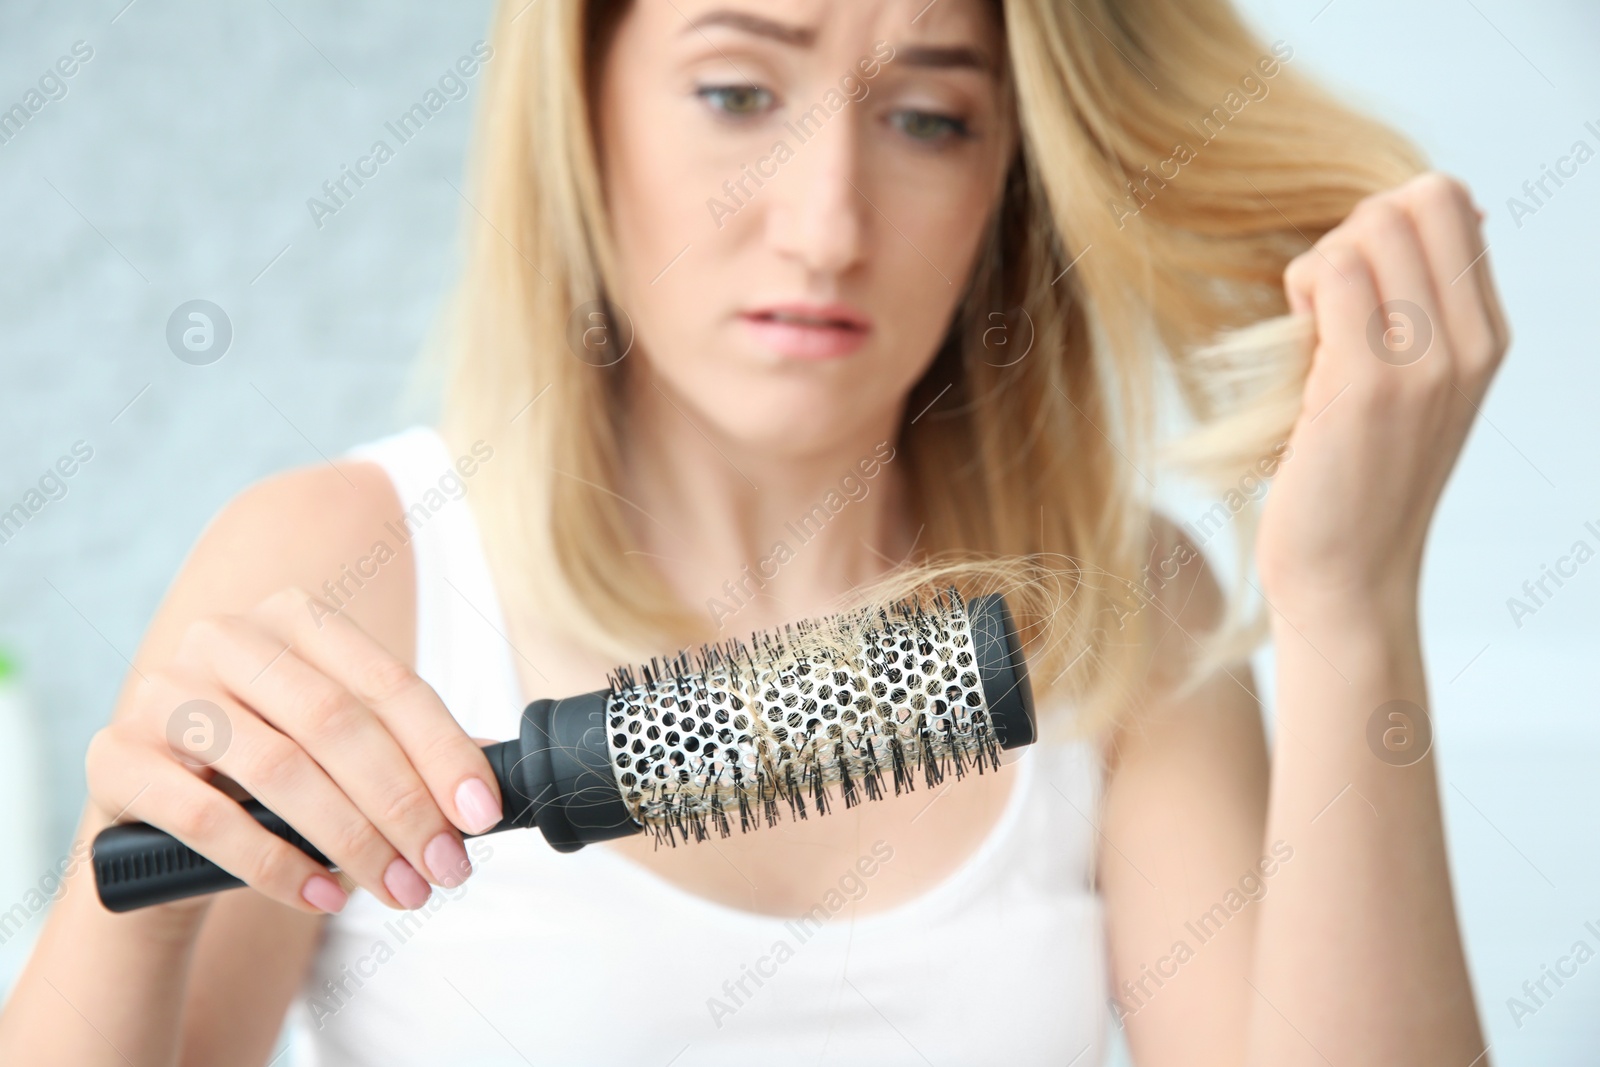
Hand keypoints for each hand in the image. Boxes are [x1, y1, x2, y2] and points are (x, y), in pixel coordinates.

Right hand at [85, 588, 504, 914]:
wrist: (159, 818)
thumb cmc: (272, 776)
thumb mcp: (338, 748)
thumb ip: (406, 752)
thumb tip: (492, 789)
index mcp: (295, 619)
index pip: (388, 683)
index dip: (443, 751)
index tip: (482, 816)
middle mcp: (225, 638)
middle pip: (338, 723)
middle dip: (404, 806)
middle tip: (445, 870)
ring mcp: (162, 691)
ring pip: (280, 768)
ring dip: (353, 841)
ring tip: (400, 890)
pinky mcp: (115, 756)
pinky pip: (206, 816)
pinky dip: (275, 864)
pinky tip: (323, 895)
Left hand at [1256, 171, 1509, 615]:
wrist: (1348, 578)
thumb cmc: (1355, 482)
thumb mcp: (1408, 389)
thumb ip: (1414, 311)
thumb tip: (1389, 219)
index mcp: (1488, 336)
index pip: (1449, 202)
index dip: (1382, 220)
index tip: (1353, 286)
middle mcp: (1471, 344)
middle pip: (1414, 199)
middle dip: (1350, 231)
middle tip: (1323, 304)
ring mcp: (1425, 364)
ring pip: (1370, 227)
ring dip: (1319, 263)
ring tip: (1309, 329)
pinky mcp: (1366, 385)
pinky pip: (1330, 273)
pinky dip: (1299, 291)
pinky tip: (1295, 343)